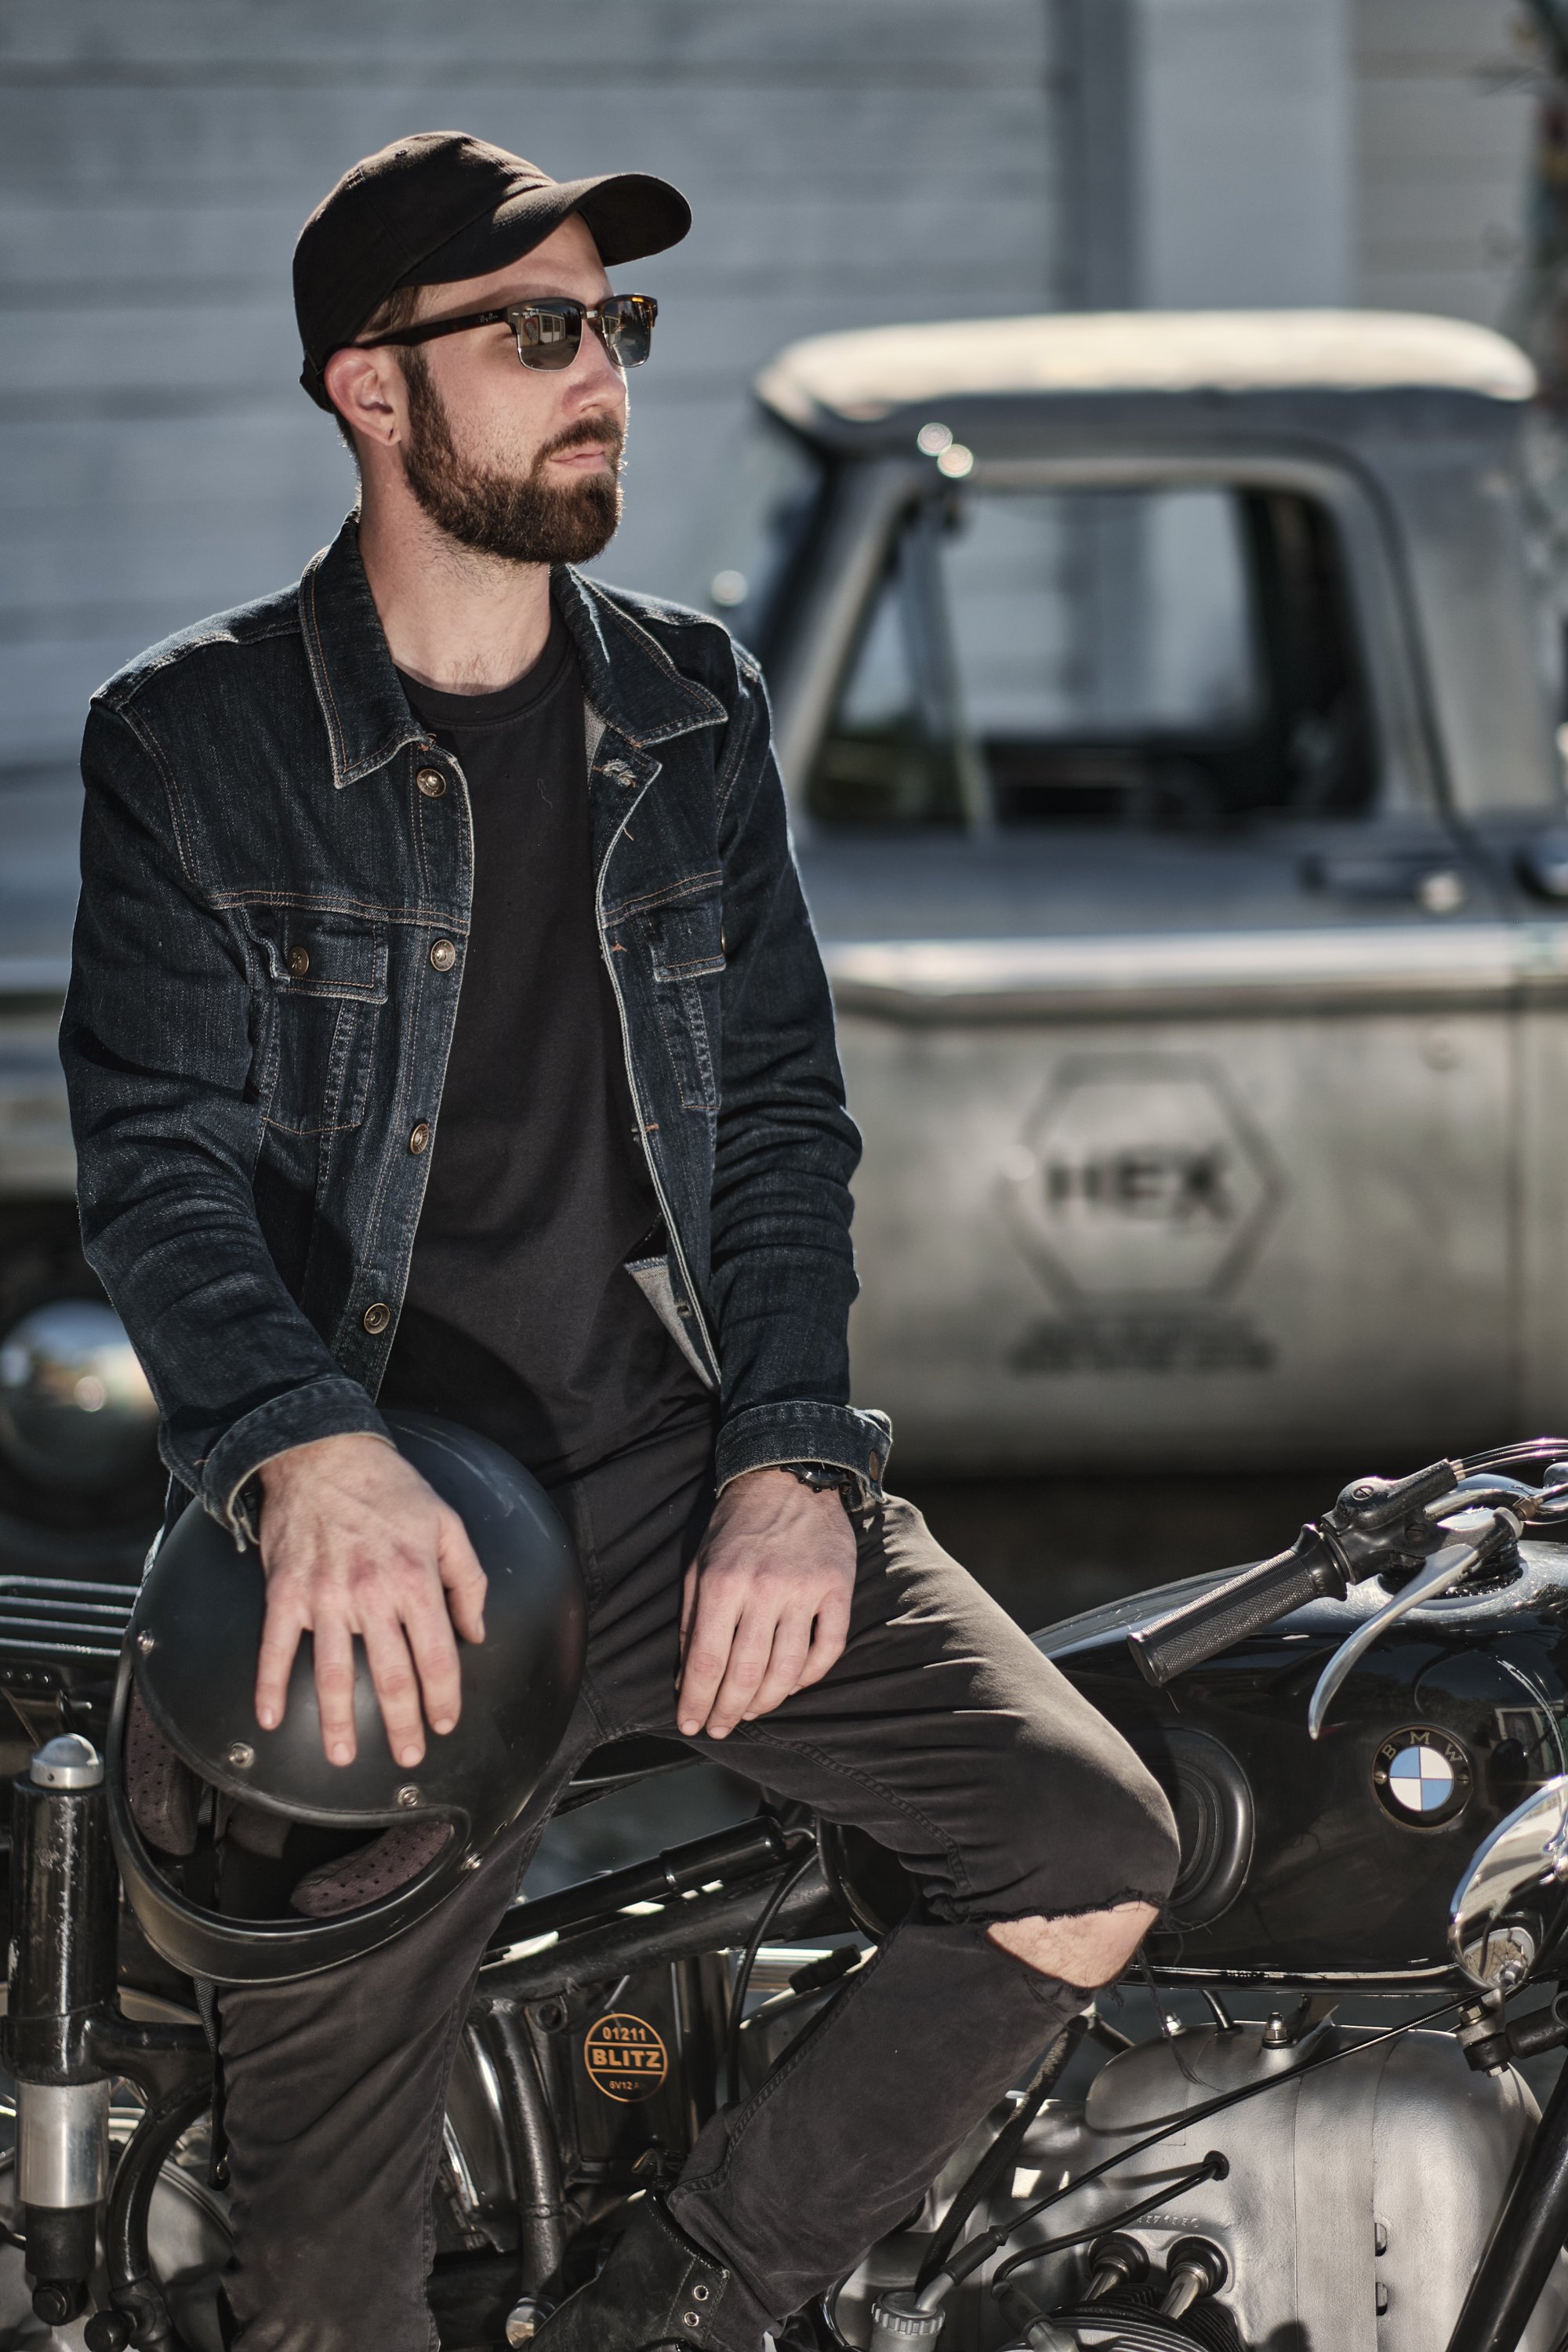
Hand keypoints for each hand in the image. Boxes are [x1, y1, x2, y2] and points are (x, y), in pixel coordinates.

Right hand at [254, 1432, 486, 1768]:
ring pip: (333, 1673)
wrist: (323, 1452)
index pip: (437, 1656)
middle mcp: (373, 1595)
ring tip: (343, 1756)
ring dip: (337, 1722)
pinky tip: (270, 1719)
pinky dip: (269, 1686)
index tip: (445, 1722)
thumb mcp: (447, 1523)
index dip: (444, 1697)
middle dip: (402, 1724)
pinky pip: (275, 1647)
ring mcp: (325, 1596)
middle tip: (408, 1756)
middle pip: (390, 1676)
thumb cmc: (390, 1487)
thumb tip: (476, 1632)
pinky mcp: (285, 1591)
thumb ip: (468, 1580)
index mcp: (416, 1580)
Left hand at [677, 1468, 855, 1738]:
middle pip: (745, 1673)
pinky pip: (828, 1647)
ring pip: (787, 1669)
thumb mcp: (699, 1565)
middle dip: (728, 1711)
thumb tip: (685, 1677)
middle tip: (720, 1729)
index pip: (705, 1661)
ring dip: (767, 1702)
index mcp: (722, 1583)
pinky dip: (810, 1676)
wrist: (788, 1476)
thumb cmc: (737, 1524)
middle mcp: (763, 1589)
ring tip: (752, 1712)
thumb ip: (689, 1620)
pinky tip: (793, 1684)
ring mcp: (804, 1590)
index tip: (689, 1725)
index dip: (696, 1701)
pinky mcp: (837, 1587)